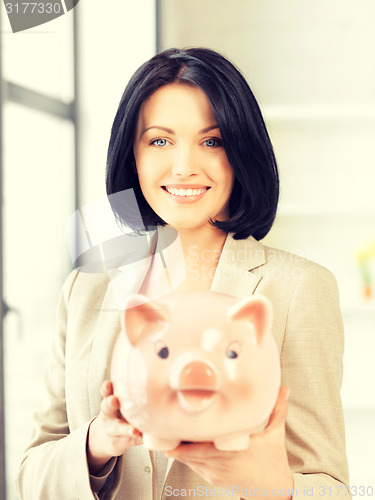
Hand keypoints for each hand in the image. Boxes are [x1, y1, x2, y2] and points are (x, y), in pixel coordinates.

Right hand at [87, 380, 142, 474]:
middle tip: (114, 400)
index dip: (106, 388)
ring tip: (134, 430)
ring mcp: (112, 429)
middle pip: (107, 407)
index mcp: (109, 400)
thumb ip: (131, 391)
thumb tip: (156, 371)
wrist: (107, 437)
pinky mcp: (118, 443)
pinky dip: (136, 440)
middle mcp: (108, 414)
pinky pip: (128, 441)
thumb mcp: (121, 400)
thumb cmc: (122, 411)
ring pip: (117, 428)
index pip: (106, 392)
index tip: (108, 384)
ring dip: (125, 429)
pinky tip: (142, 438)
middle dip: (110, 403)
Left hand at [166, 387, 293, 499]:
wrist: (275, 492)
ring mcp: (214, 473)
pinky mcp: (212, 478)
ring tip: (169, 428)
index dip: (184, 438)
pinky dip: (185, 454)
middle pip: (188, 452)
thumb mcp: (276, 434)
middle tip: (164, 422)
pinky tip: (182, 441)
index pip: (202, 447)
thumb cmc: (274, 463)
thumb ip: (277, 409)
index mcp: (235, 451)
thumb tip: (283, 388)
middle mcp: (221, 464)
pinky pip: (192, 465)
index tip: (175, 423)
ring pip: (187, 460)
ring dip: (179, 445)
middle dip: (175, 438)